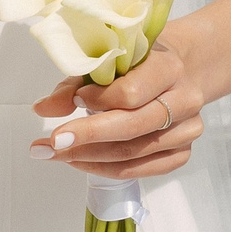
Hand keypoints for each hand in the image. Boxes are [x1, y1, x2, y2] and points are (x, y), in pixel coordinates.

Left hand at [29, 38, 204, 178]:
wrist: (183, 69)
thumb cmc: (141, 63)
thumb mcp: (110, 61)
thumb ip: (75, 84)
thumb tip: (42, 109)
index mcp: (168, 67)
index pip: (131, 92)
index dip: (99, 100)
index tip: (74, 100)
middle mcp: (184, 100)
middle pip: (132, 127)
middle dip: (86, 136)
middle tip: (51, 143)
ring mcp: (187, 130)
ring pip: (133, 152)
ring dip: (89, 156)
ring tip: (56, 153)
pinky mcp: (183, 153)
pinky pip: (141, 170)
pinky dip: (106, 168)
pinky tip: (80, 161)